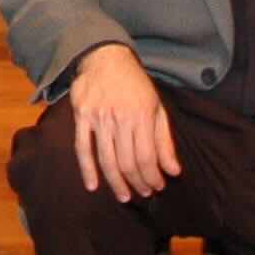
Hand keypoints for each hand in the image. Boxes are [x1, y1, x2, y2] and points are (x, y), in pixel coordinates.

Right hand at [68, 42, 180, 200]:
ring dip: (116, 182)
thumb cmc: (135, 84)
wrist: (105, 57)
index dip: (152, 177)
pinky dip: (86, 169)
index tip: (157, 186)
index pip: (147, 157)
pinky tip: (92, 185)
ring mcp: (98, 118)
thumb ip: (164, 140)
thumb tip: (173, 171)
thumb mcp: (156, 107)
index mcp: (141, 115)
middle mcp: (119, 118)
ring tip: (124, 196)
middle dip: (137, 183)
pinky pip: (82, 147)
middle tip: (143, 193)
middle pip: (127, 162)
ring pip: (106, 159)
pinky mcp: (81, 116)